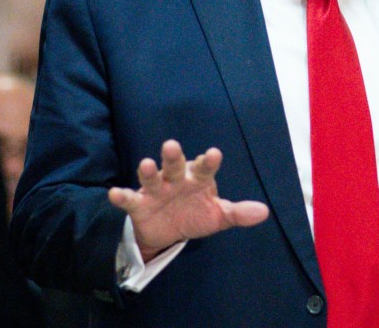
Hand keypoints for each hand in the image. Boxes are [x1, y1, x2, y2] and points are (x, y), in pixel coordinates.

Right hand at [107, 139, 269, 261]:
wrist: (168, 233)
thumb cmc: (195, 214)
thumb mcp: (218, 216)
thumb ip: (238, 213)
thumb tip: (263, 212)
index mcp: (198, 179)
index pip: (204, 168)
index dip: (208, 162)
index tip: (213, 154)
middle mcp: (176, 180)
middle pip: (175, 165)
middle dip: (173, 157)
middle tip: (172, 145)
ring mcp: (156, 190)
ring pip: (152, 178)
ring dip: (148, 171)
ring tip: (146, 163)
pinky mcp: (139, 205)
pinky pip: (129, 199)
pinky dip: (122, 196)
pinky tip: (114, 193)